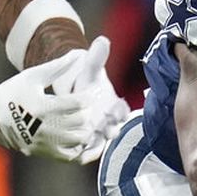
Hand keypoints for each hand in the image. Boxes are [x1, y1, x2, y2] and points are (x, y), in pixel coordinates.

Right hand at [0, 50, 87, 159]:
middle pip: (81, 121)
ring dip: (87, 128)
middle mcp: (46, 127)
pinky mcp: (43, 152)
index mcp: (44, 106)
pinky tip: (78, 136)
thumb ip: (57, 67)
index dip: (91, 96)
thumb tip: (76, 55)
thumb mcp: (33, 76)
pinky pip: (70, 156)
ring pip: (79, 140)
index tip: (95, 91)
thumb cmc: (12, 92)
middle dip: (90, 111)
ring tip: (85, 119)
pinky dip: (79, 147)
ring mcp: (45, 143)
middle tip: (91, 104)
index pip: (78, 103)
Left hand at [51, 36, 131, 163]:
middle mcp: (109, 121)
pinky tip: (78, 155)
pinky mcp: (87, 142)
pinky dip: (85, 154)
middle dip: (111, 129)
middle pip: (113, 128)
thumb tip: (102, 40)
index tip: (117, 108)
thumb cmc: (86, 81)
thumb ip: (97, 58)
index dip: (120, 110)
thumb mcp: (90, 69)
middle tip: (107, 130)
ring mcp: (98, 133)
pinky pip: (88, 151)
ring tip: (90, 145)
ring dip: (98, 144)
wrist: (75, 94)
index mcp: (114, 104)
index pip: (122, 108)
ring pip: (101, 142)